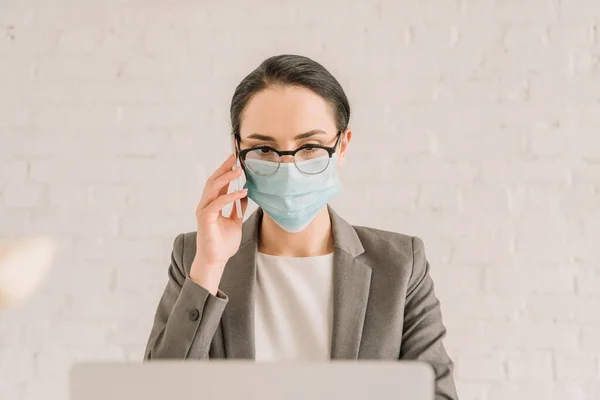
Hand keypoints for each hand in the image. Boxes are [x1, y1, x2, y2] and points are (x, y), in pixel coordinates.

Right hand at [190, 154, 247, 293]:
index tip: (235, 161)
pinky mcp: (205, 218)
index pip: (219, 183)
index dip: (226, 171)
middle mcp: (206, 205)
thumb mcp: (235, 222)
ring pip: (213, 188)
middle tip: (234, 158)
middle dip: (224, 168)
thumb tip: (244, 194)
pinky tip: (242, 192)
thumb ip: (238, 208)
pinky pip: (218, 203)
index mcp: (213, 205)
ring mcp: (204, 210)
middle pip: (213, 181)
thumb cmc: (223, 243)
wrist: (216, 260)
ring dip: (226, 178)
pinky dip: (230, 196)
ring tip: (239, 170)